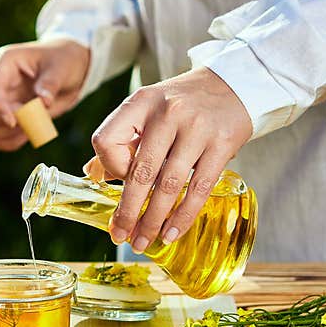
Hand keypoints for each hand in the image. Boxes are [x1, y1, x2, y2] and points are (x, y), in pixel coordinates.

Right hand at [0, 39, 89, 150]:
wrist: (70, 69)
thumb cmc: (63, 61)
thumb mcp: (61, 68)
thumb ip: (51, 83)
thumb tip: (43, 101)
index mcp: (4, 63)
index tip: (16, 120)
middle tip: (19, 120)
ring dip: (3, 133)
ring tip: (29, 125)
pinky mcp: (6, 117)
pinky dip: (9, 142)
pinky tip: (29, 133)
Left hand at [85, 66, 252, 251]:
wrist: (234, 84)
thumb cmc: (182, 104)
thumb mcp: (147, 109)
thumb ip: (121, 140)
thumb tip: (91, 175)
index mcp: (140, 103)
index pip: (107, 141)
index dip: (108, 167)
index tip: (117, 181)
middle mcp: (166, 114)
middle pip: (139, 172)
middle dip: (127, 211)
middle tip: (120, 236)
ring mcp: (196, 129)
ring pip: (168, 186)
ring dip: (152, 220)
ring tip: (142, 242)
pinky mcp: (222, 144)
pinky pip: (198, 189)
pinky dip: (182, 217)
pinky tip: (171, 233)